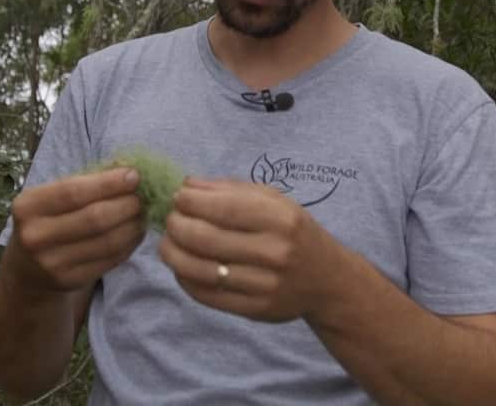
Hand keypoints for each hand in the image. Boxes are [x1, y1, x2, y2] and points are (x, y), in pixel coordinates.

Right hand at [3, 166, 145, 292]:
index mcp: (28, 206)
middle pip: (95, 218)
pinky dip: (129, 244)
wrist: (27, 269)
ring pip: (107, 242)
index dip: (108, 183)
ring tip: (143, 213)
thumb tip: (129, 171)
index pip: (74, 191)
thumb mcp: (52, 197)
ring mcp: (52, 263)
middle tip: (144, 196)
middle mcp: (35, 236)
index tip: (134, 175)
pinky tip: (135, 232)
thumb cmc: (48, 219)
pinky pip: (110, 260)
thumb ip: (86, 183)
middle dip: (127, 204)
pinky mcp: (70, 281)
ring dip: (133, 225)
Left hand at [158, 178, 340, 321]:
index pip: (222, 207)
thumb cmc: (293, 231)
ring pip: (200, 269)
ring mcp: (265, 285)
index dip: (190, 201)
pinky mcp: (255, 310)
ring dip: (172, 253)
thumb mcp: (274, 200)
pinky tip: (182, 266)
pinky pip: (206, 295)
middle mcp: (274, 252)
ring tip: (168, 242)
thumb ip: (230, 189)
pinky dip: (184, 278)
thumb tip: (186, 186)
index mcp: (280, 219)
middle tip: (171, 219)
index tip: (178, 197)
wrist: (327, 280)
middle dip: (176, 225)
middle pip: (203, 238)